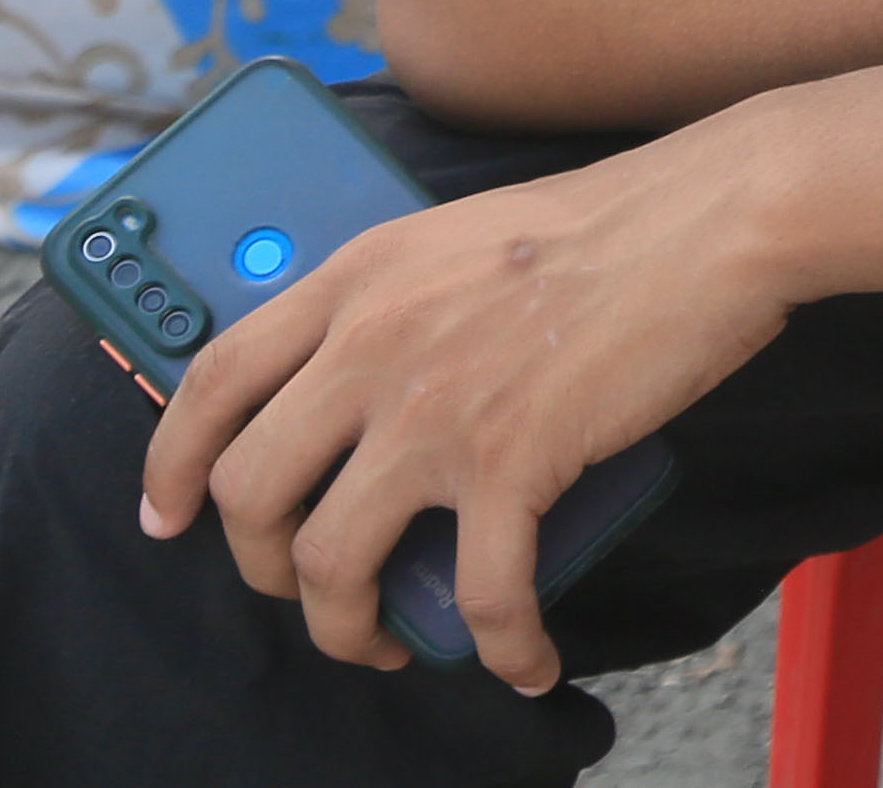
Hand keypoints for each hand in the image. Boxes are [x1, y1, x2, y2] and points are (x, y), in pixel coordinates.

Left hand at [138, 130, 792, 692]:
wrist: (715, 220)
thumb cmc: (613, 221)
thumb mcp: (458, 234)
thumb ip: (393, 295)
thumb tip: (365, 375)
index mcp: (355, 281)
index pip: (211, 383)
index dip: (169, 465)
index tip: (167, 517)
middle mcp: (372, 347)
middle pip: (248, 492)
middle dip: (261, 565)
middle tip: (304, 585)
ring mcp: (436, 411)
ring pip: (329, 562)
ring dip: (345, 627)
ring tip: (384, 643)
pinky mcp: (515, 462)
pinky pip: (481, 593)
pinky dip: (498, 648)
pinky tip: (522, 662)